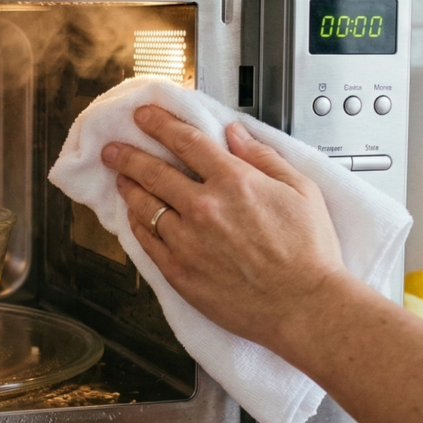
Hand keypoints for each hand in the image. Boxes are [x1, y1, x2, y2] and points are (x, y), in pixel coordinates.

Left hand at [100, 105, 349, 349]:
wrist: (304, 306)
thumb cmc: (309, 252)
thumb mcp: (300, 190)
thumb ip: (263, 157)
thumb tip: (235, 133)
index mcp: (234, 182)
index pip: (186, 142)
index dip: (160, 124)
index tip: (144, 116)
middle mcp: (203, 208)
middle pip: (153, 171)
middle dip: (128, 155)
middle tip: (113, 148)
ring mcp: (186, 241)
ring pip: (143, 205)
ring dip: (127, 187)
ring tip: (119, 178)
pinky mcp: (178, 272)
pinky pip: (146, 241)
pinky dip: (135, 223)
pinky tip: (133, 216)